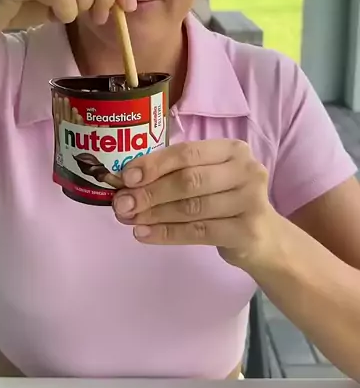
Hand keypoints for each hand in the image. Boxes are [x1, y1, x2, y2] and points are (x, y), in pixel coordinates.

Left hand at [113, 139, 281, 268]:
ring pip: (191, 208)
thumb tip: (126, 184)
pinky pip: (199, 232)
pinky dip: (167, 234)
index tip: (126, 177)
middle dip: (150, 192)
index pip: (187, 152)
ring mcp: (250, 200)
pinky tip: (145, 234)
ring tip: (129, 220)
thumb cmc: (227, 201)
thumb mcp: (208, 179)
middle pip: (188, 180)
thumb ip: (174, 176)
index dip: (154, 164)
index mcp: (232, 149)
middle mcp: (246, 170)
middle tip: (121, 204)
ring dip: (154, 215)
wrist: (265, 237)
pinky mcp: (248, 231)